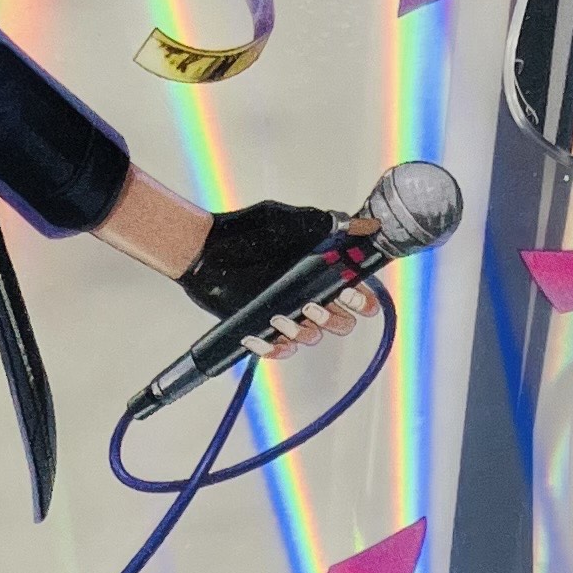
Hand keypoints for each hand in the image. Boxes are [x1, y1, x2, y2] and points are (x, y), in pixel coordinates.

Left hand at [176, 195, 374, 355]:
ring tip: (278, 314)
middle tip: (312, 305)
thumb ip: (327, 224)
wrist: (205, 249)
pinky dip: (272, 348)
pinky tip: (258, 335)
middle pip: (341, 322)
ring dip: (301, 330)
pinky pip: (278, 350)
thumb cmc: (245, 232)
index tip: (352, 295)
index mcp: (320, 271)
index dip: (362, 299)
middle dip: (333, 318)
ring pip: (312, 338)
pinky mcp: (263, 328)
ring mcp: (287, 313)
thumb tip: (367, 225)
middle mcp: (308, 294)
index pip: (355, 293)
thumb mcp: (290, 222)